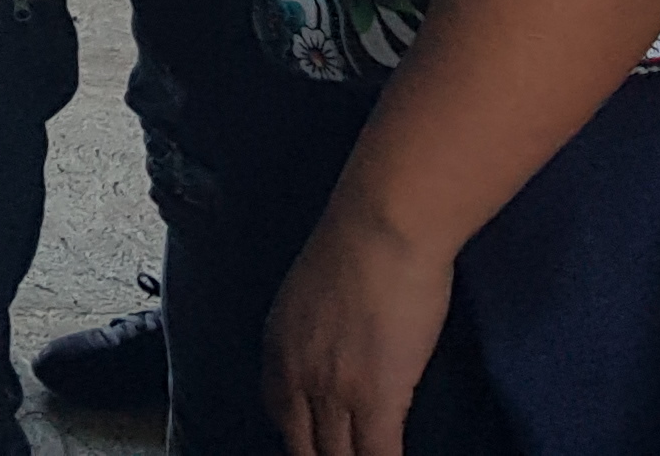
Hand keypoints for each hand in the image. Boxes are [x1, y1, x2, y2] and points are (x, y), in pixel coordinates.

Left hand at [264, 209, 456, 455]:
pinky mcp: (375, 399)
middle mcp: (294, 374)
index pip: (279, 413)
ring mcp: (332, 391)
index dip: (302, 437)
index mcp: (277, 346)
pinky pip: (377, 455)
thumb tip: (336, 343)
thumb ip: (314, 326)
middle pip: (302, 446)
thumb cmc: (358, 240)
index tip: (320, 444)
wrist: (381, 225)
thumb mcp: (311, 289)